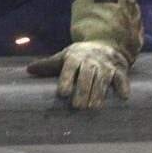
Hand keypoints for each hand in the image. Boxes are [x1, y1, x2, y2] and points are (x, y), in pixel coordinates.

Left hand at [25, 0, 143, 110]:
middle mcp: (91, 60)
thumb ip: (48, 65)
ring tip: (94, 107)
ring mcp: (106, 65)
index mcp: (75, 57)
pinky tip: (123, 96)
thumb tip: (28, 70)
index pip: (70, 67)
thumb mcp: (64, 57)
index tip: (62, 94)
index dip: (66, 79)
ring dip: (99, 92)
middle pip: (87, 75)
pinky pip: (122, 77)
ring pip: (103, 78)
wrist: (105, 44)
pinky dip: (123, 86)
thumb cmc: (80, 56)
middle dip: (83, 91)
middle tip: (78, 107)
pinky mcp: (119, 69)